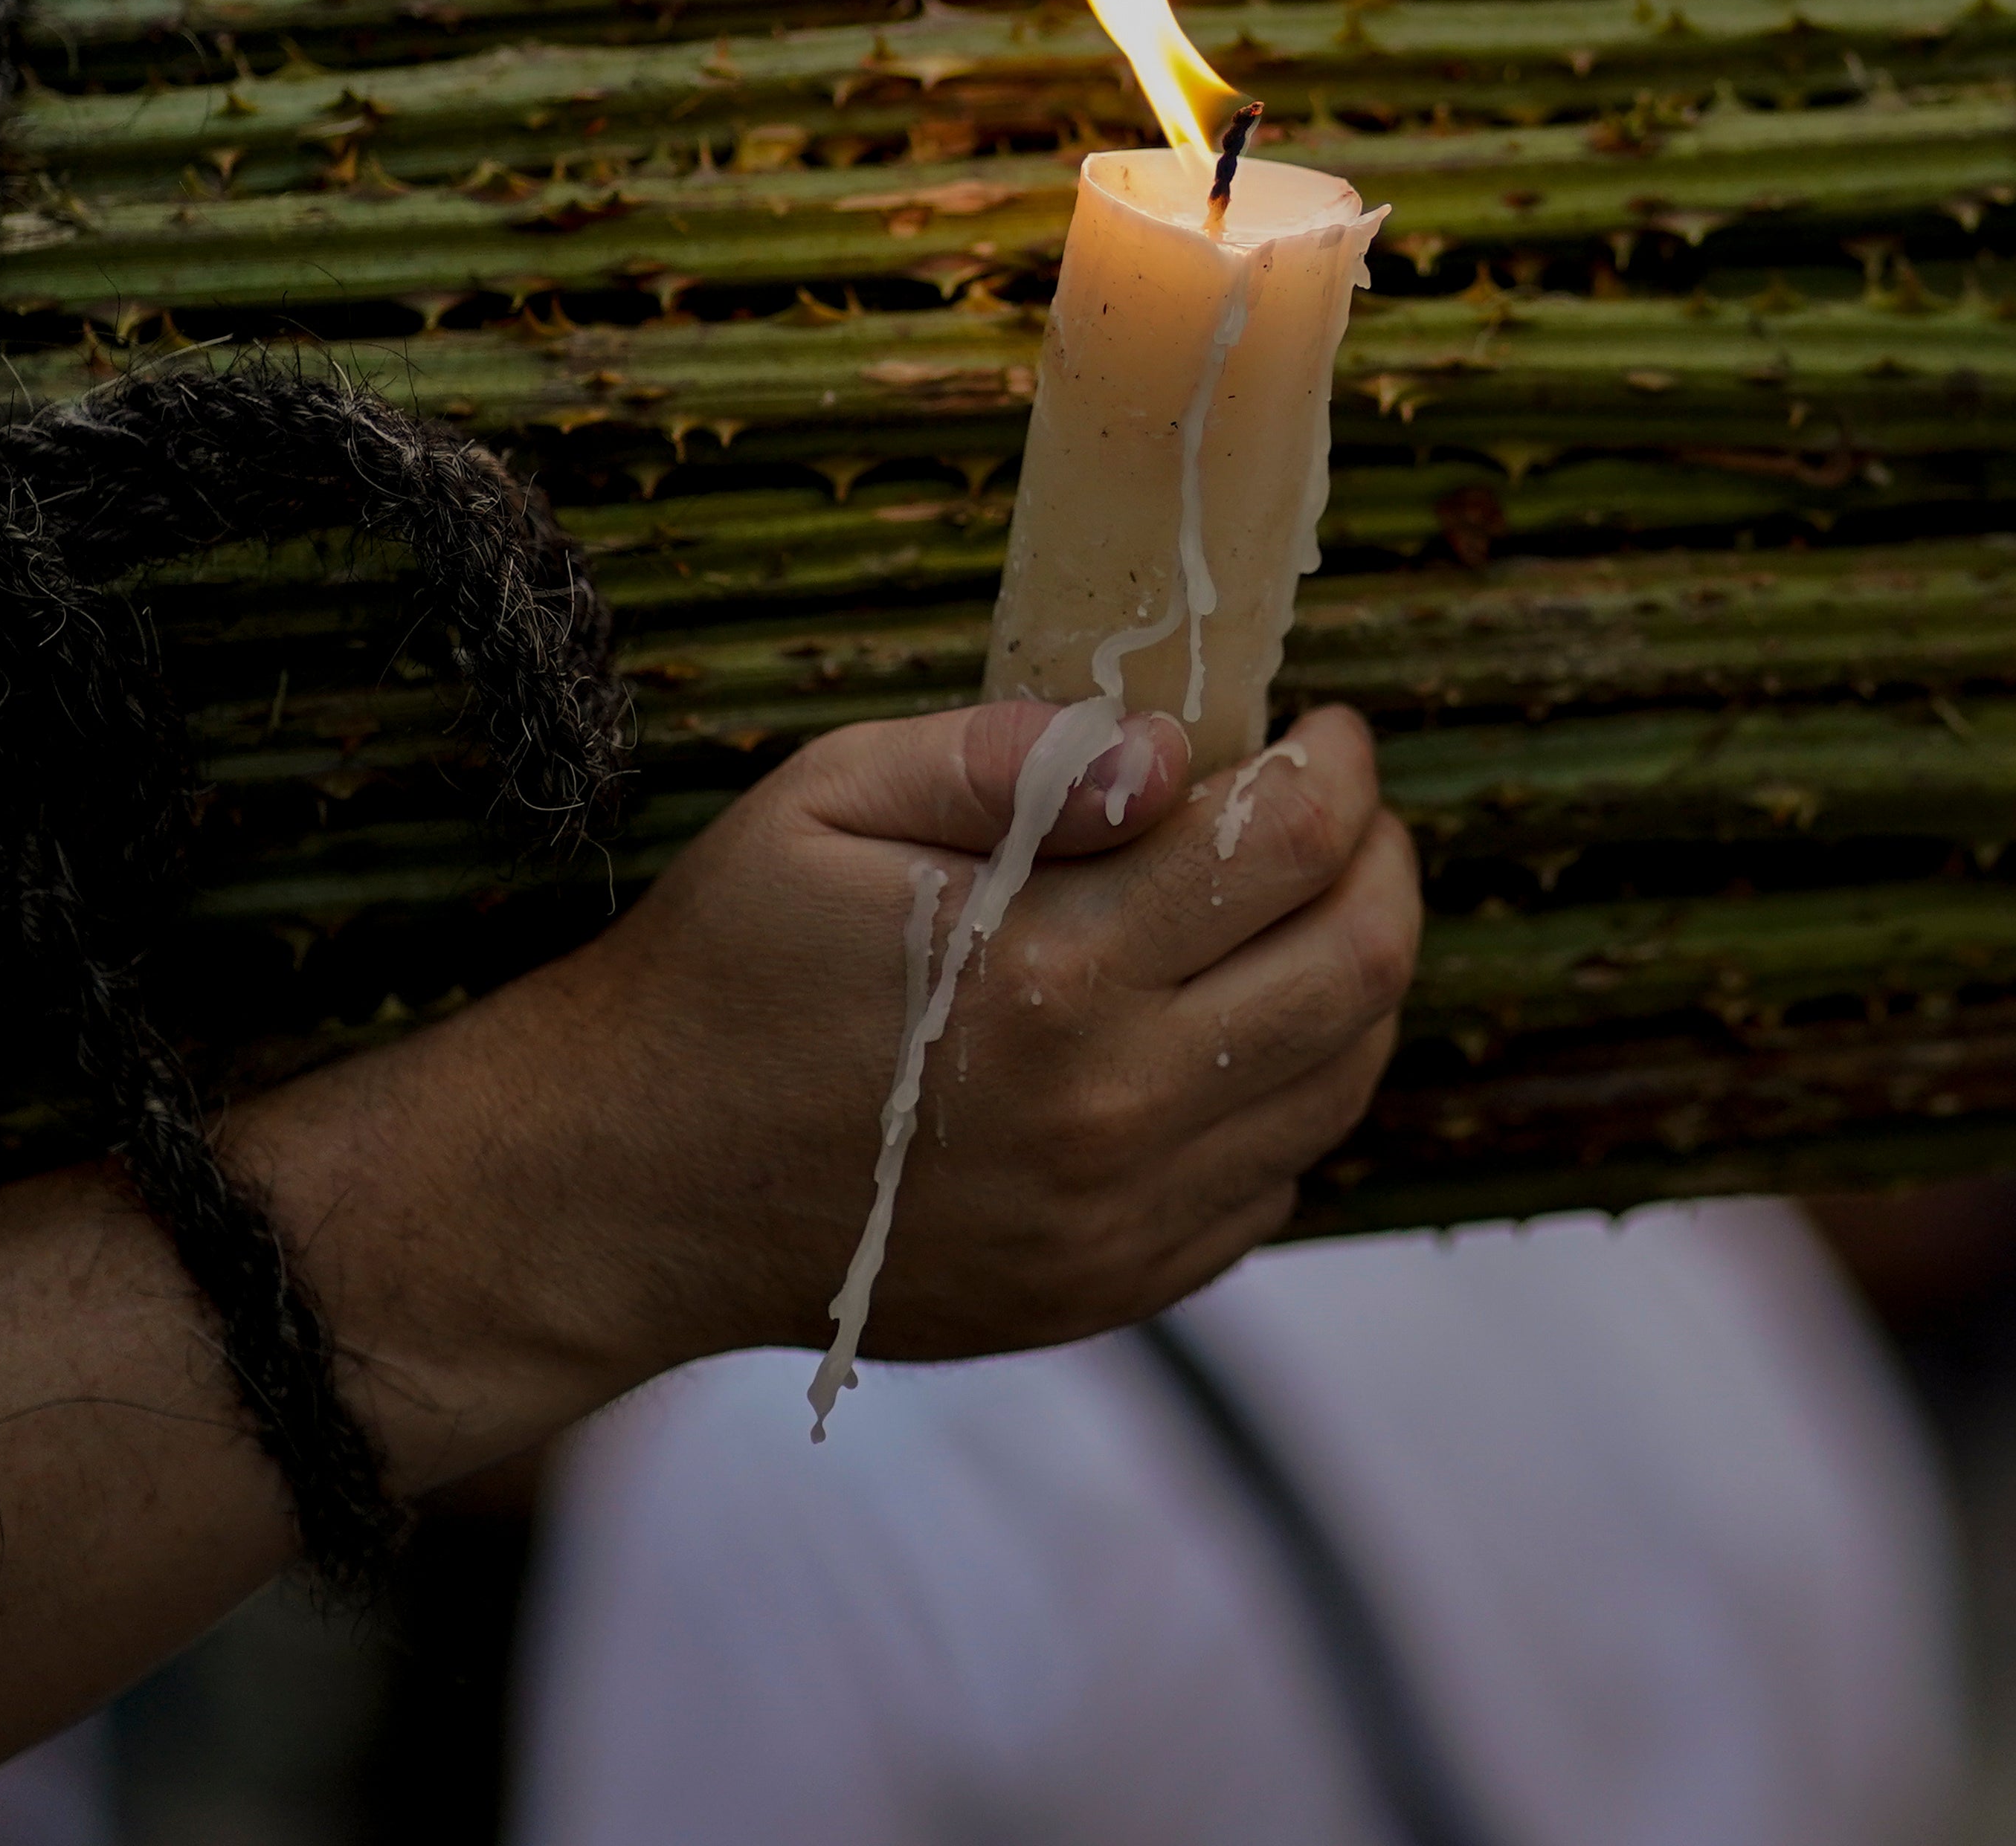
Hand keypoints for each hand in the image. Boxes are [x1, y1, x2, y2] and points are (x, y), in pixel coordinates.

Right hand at [384, 700, 1419, 1405]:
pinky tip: (1227, 1034)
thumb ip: (1007, 758)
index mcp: (1049, 973)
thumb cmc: (722, 968)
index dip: (1337, 764)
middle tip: (1341, 809)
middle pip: (1361, 969)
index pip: (1292, 843)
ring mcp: (1122, 1218)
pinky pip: (1273, 1185)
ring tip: (1299, 909)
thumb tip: (1170, 750)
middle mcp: (1113, 1110)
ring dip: (1355, 977)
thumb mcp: (823, 801)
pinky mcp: (1111, 1287)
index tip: (1323, 728)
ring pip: (1341, 1083)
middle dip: (1383, 861)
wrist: (632, 1186)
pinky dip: (1289, 1096)